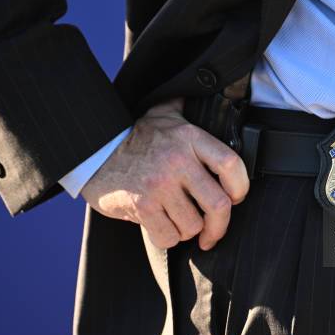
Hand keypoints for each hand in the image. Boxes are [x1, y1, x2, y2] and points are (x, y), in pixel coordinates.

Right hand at [81, 98, 249, 249]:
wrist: (93, 151)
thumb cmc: (135, 137)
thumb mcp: (165, 115)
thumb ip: (190, 110)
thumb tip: (216, 97)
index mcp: (189, 138)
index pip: (231, 165)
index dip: (241, 187)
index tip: (236, 199)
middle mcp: (177, 160)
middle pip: (219, 205)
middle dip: (219, 227)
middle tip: (212, 233)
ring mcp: (159, 185)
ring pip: (193, 225)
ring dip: (188, 230)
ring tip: (177, 220)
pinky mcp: (142, 206)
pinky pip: (169, 236)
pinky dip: (167, 237)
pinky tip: (161, 225)